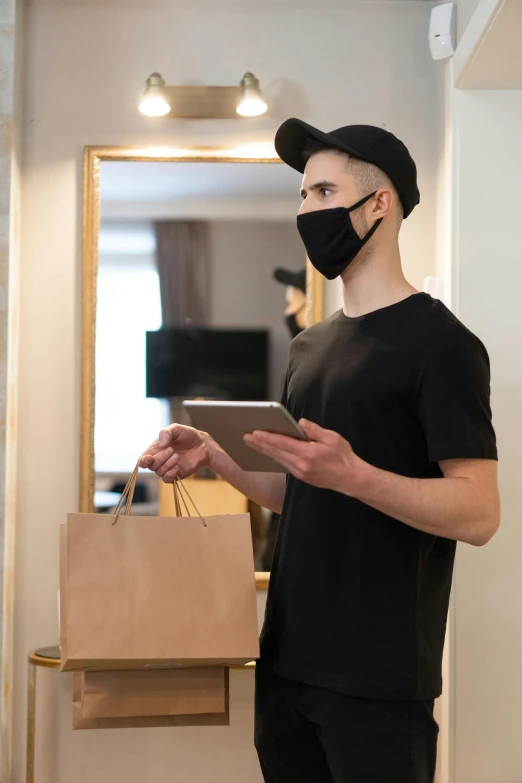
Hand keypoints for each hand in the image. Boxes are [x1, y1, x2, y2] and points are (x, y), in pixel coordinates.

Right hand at [139, 424, 213, 482]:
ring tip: (178, 455)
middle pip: (151, 465)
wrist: (202, 444)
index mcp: (155, 449)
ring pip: (159, 472)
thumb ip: (166, 433)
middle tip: (172, 449)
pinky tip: (178, 466)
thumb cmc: (187, 435)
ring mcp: (167, 468)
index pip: (143, 459)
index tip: (148, 458)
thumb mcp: (176, 428)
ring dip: (168, 464)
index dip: (143, 461)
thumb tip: (160, 444)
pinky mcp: (175, 474)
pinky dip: (171, 473)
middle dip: (161, 458)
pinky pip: (167, 479)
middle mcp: (159, 460)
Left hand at [244, 419, 366, 494]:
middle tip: (245, 436)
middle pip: (275, 452)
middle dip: (259, 443)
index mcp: (308, 453)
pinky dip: (273, 456)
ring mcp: (300, 472)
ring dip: (263, 450)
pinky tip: (267, 451)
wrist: (350, 479)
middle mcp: (301, 464)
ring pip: (277, 458)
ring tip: (251, 442)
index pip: (283, 443)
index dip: (267, 437)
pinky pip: (283, 464)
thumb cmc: (343, 457)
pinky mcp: (301, 476)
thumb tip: (300, 423)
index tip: (254, 432)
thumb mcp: (332, 438)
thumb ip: (314, 429)